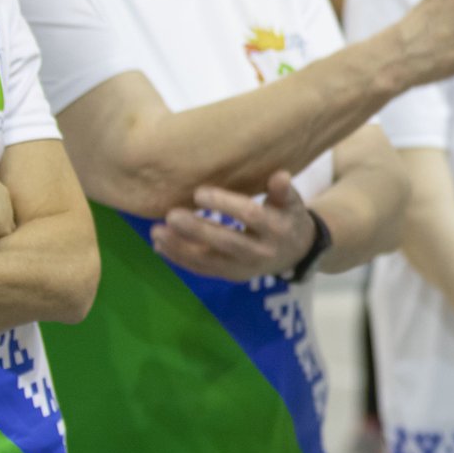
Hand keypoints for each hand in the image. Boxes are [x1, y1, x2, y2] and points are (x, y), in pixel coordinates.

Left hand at [152, 170, 315, 281]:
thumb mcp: (291, 203)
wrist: (296, 253)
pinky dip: (180, 259)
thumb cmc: (288, 218)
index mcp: (276, 229)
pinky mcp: (230, 276)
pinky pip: (203, 270)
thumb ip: (282, 191)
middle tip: (170, 215)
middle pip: (226, 242)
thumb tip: (280, 175)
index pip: (250, 216)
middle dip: (196, 230)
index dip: (225, 205)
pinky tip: (160, 246)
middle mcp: (260, 252)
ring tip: (156, 233)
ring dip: (180, 248)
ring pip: (209, 261)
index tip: (198, 193)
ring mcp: (244, 269)